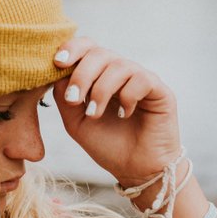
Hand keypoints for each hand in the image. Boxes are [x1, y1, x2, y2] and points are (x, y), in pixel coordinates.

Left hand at [52, 37, 181, 185]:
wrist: (135, 170)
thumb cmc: (107, 144)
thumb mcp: (75, 122)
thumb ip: (64, 96)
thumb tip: (56, 73)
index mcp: (100, 75)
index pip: (87, 48)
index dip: (72, 49)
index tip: (57, 63)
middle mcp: (120, 72)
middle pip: (99, 53)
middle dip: (82, 75)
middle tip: (74, 100)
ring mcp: (140, 79)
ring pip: (119, 66)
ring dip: (101, 90)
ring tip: (94, 114)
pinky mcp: (160, 90)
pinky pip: (141, 79)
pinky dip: (127, 96)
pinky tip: (124, 114)